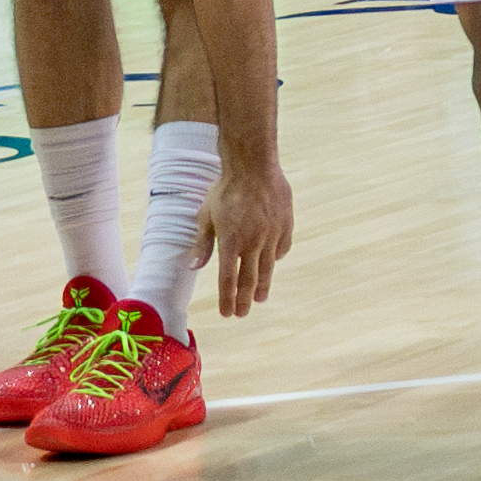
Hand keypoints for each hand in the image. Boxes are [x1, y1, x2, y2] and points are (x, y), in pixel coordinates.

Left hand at [202, 154, 293, 319]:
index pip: (228, 278)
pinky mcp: (285, 224)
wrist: (254, 167)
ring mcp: (272, 233)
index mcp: (230, 241)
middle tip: (242, 313)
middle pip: (249, 278)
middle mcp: (253, 241)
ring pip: (267, 267)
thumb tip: (194, 267)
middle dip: (244, 299)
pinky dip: (276, 257)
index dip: (227, 298)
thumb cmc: (226, 190)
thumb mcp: (206, 216)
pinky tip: (273, 263)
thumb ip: (202, 243)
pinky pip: (282, 247)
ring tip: (260, 298)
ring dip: (262, 285)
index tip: (227, 313)